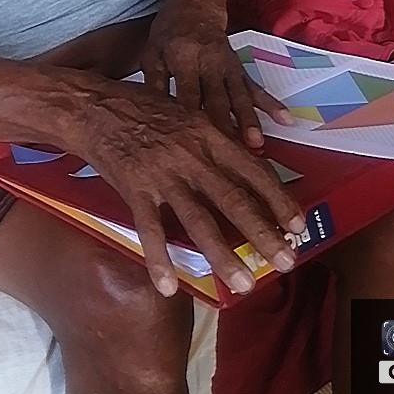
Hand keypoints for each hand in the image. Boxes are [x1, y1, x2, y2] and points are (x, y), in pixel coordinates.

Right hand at [81, 82, 304, 297]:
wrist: (95, 106)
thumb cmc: (144, 108)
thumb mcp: (189, 115)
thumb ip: (216, 140)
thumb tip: (247, 163)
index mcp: (209, 136)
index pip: (254, 171)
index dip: (278, 199)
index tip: (299, 225)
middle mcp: (192, 157)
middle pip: (234, 200)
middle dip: (263, 234)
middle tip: (286, 262)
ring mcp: (163, 176)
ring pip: (198, 221)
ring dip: (223, 256)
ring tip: (243, 284)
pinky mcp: (135, 190)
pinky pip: (149, 230)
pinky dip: (159, 259)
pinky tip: (168, 287)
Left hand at [140, 0, 289, 147]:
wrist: (196, 4)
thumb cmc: (169, 31)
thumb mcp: (152, 52)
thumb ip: (153, 83)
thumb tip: (152, 115)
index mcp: (184, 56)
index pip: (187, 91)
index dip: (189, 116)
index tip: (192, 141)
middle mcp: (210, 62)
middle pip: (217, 98)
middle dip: (224, 126)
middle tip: (228, 152)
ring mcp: (228, 66)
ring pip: (240, 97)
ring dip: (249, 120)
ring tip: (256, 143)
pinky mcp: (239, 70)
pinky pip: (256, 88)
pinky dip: (271, 104)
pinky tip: (285, 120)